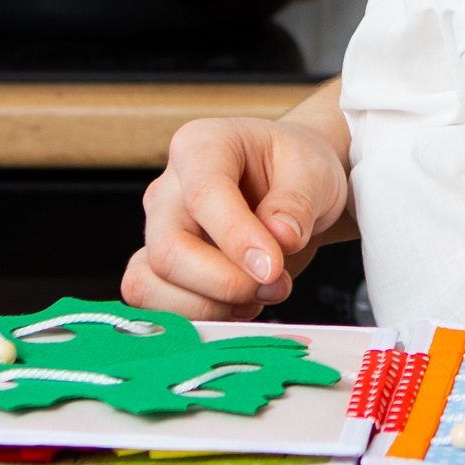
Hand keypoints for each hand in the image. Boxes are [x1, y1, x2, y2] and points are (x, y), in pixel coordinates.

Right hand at [121, 115, 352, 320]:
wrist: (293, 185)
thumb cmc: (297, 169)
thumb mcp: (314, 171)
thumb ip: (297, 204)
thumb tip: (279, 240)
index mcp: (201, 146)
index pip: (203, 195)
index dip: (236, 238)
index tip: (273, 267)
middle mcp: (168, 190)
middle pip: (167, 249)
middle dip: (223, 282)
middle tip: (275, 284)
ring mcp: (159, 232)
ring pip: (149, 285)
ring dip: (209, 306)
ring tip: (261, 294)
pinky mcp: (163, 270)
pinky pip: (157, 306)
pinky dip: (199, 318)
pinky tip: (243, 305)